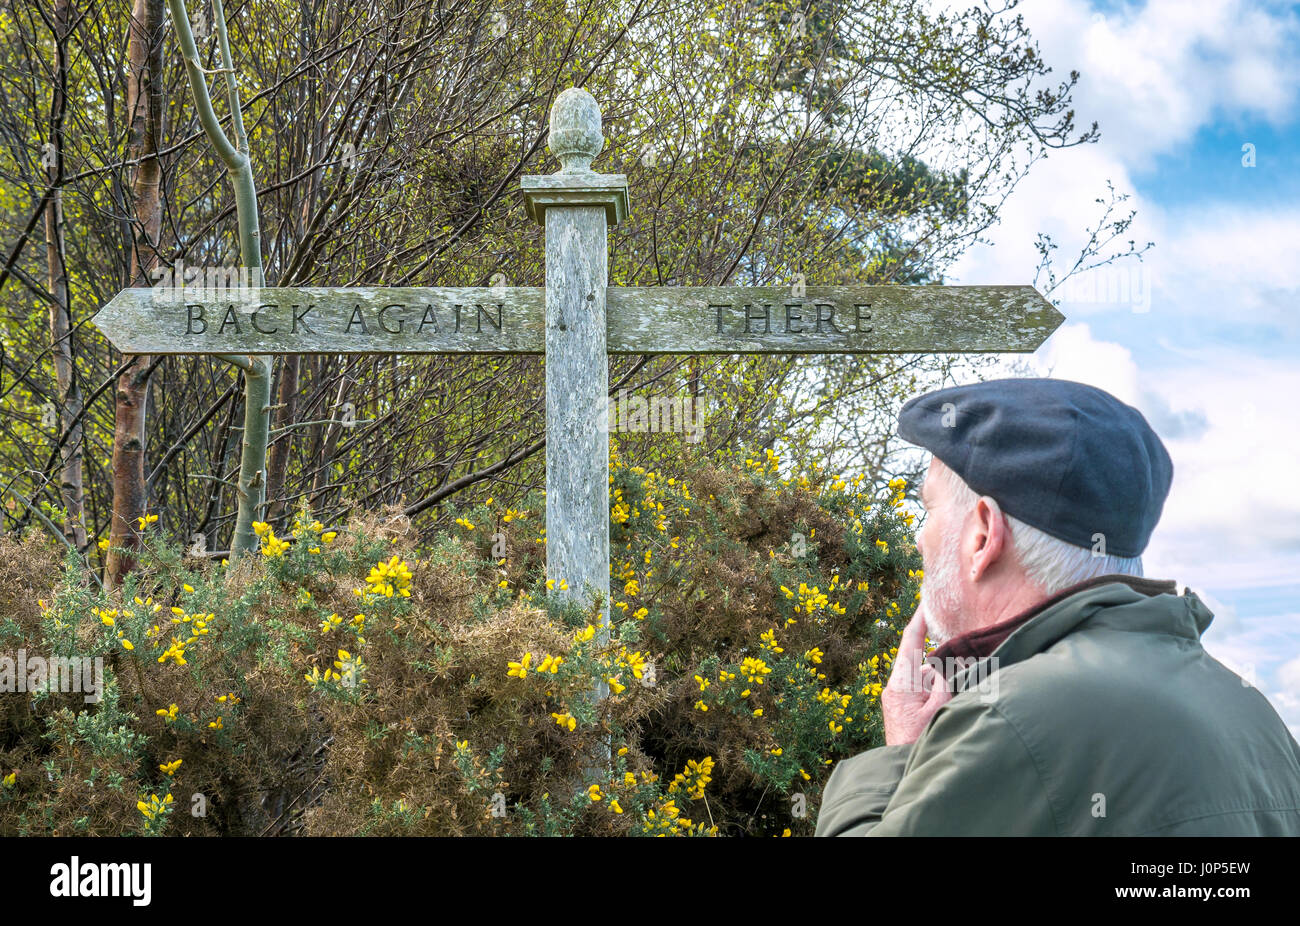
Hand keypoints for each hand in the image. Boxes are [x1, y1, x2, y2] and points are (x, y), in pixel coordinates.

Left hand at [882, 603, 952, 745]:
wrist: (899, 771)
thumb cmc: (918, 744)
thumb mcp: (938, 711)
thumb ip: (943, 684)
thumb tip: (943, 666)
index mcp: (901, 683)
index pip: (910, 642)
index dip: (919, 620)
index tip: (927, 601)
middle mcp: (896, 686)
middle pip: (923, 661)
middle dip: (942, 661)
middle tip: (964, 662)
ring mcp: (898, 697)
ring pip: (926, 678)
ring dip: (942, 682)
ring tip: (954, 696)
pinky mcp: (903, 707)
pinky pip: (923, 691)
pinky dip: (937, 692)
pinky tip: (948, 704)